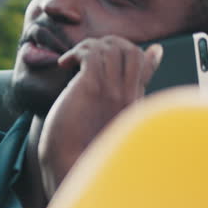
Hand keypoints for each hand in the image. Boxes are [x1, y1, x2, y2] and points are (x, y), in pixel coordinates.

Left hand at [37, 36, 162, 197]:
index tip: (99, 56)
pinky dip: (77, 52)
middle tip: (86, 56)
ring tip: (74, 60)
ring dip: (89, 46)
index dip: (123, 50)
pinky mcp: (91, 87)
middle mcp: (126, 94)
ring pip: (112, 47)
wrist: (67, 164)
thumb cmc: (82, 144)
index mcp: (132, 101)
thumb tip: (124, 82)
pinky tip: (65, 64)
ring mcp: (111, 90)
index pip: (142, 60)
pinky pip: (91, 53)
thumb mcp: (103, 116)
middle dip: (107, 44)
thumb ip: (114, 97)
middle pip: (130, 49)